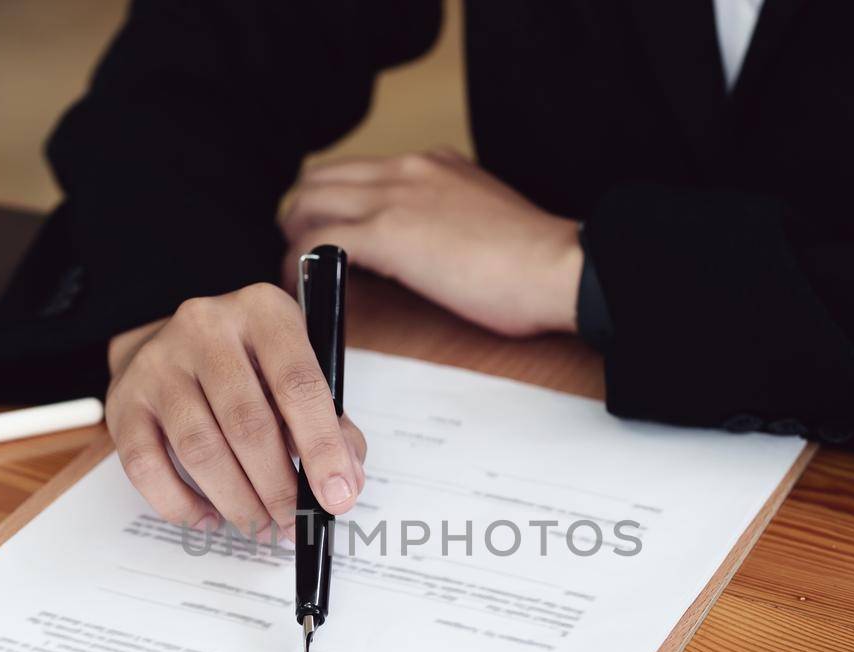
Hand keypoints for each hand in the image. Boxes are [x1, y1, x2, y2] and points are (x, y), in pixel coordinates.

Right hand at [105, 284, 365, 538]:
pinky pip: (147, 467)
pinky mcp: (124, 401)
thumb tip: (346, 482)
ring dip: (236, 501)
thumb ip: (330, 422)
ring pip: (200, 449)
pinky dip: (181, 505)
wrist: (169, 342)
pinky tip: (209, 518)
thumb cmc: (247, 365)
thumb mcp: (297, 371)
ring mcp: (159, 363)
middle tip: (293, 524)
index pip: (299, 384)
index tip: (337, 499)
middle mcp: (206, 328)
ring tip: (259, 525)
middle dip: (277, 487)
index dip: (322, 449)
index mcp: (263, 312)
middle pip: (247, 423)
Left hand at [281, 149, 582, 336]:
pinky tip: (301, 285)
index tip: (327, 229)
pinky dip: (299, 262)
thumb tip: (424, 248)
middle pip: (323, 177)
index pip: (361, 170)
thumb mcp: (485, 218)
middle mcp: (409, 168)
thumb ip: (448, 217)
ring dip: (293, 235)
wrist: (560, 268)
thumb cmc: (536, 262)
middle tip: (295, 251)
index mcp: (435, 163)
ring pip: (311, 201)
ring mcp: (396, 196)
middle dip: (300, 213)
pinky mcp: (388, 233)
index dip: (333, 200)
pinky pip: (317, 240)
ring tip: (294, 269)